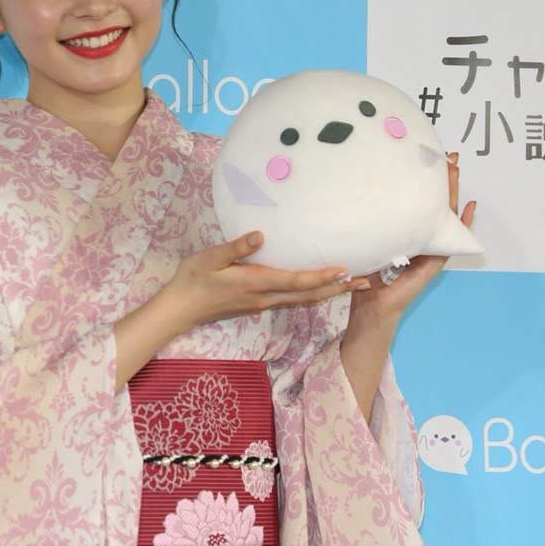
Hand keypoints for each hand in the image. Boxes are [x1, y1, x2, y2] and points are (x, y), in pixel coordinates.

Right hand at [164, 230, 367, 329]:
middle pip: (308, 296)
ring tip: (350, 286)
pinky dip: (312, 295)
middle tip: (364, 283)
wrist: (180, 309)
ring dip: (328, 294)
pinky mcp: (258, 305)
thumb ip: (236, 248)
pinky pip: (292, 301)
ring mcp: (262, 304)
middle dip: (337, 289)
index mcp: (256, 283)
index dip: (322, 277)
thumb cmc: (193, 279)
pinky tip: (319, 289)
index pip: (296, 282)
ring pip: (303, 301)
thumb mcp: (210, 258)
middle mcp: (265, 297)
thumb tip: (261, 236)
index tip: (345, 270)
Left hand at [348, 151, 476, 322]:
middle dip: (444, 180)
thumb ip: (366, 225)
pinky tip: (470, 207)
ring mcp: (430, 250)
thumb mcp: (365, 243)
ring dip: (454, 194)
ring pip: (447, 217)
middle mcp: (420, 239)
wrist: (371, 307)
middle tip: (452, 157)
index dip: (423, 182)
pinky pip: (452, 240)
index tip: (427, 158)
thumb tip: (352, 196)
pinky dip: (463, 224)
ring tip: (458, 172)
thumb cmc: (364, 277)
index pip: (417, 203)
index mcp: (405, 233)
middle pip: (436, 205)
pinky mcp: (434, 263)